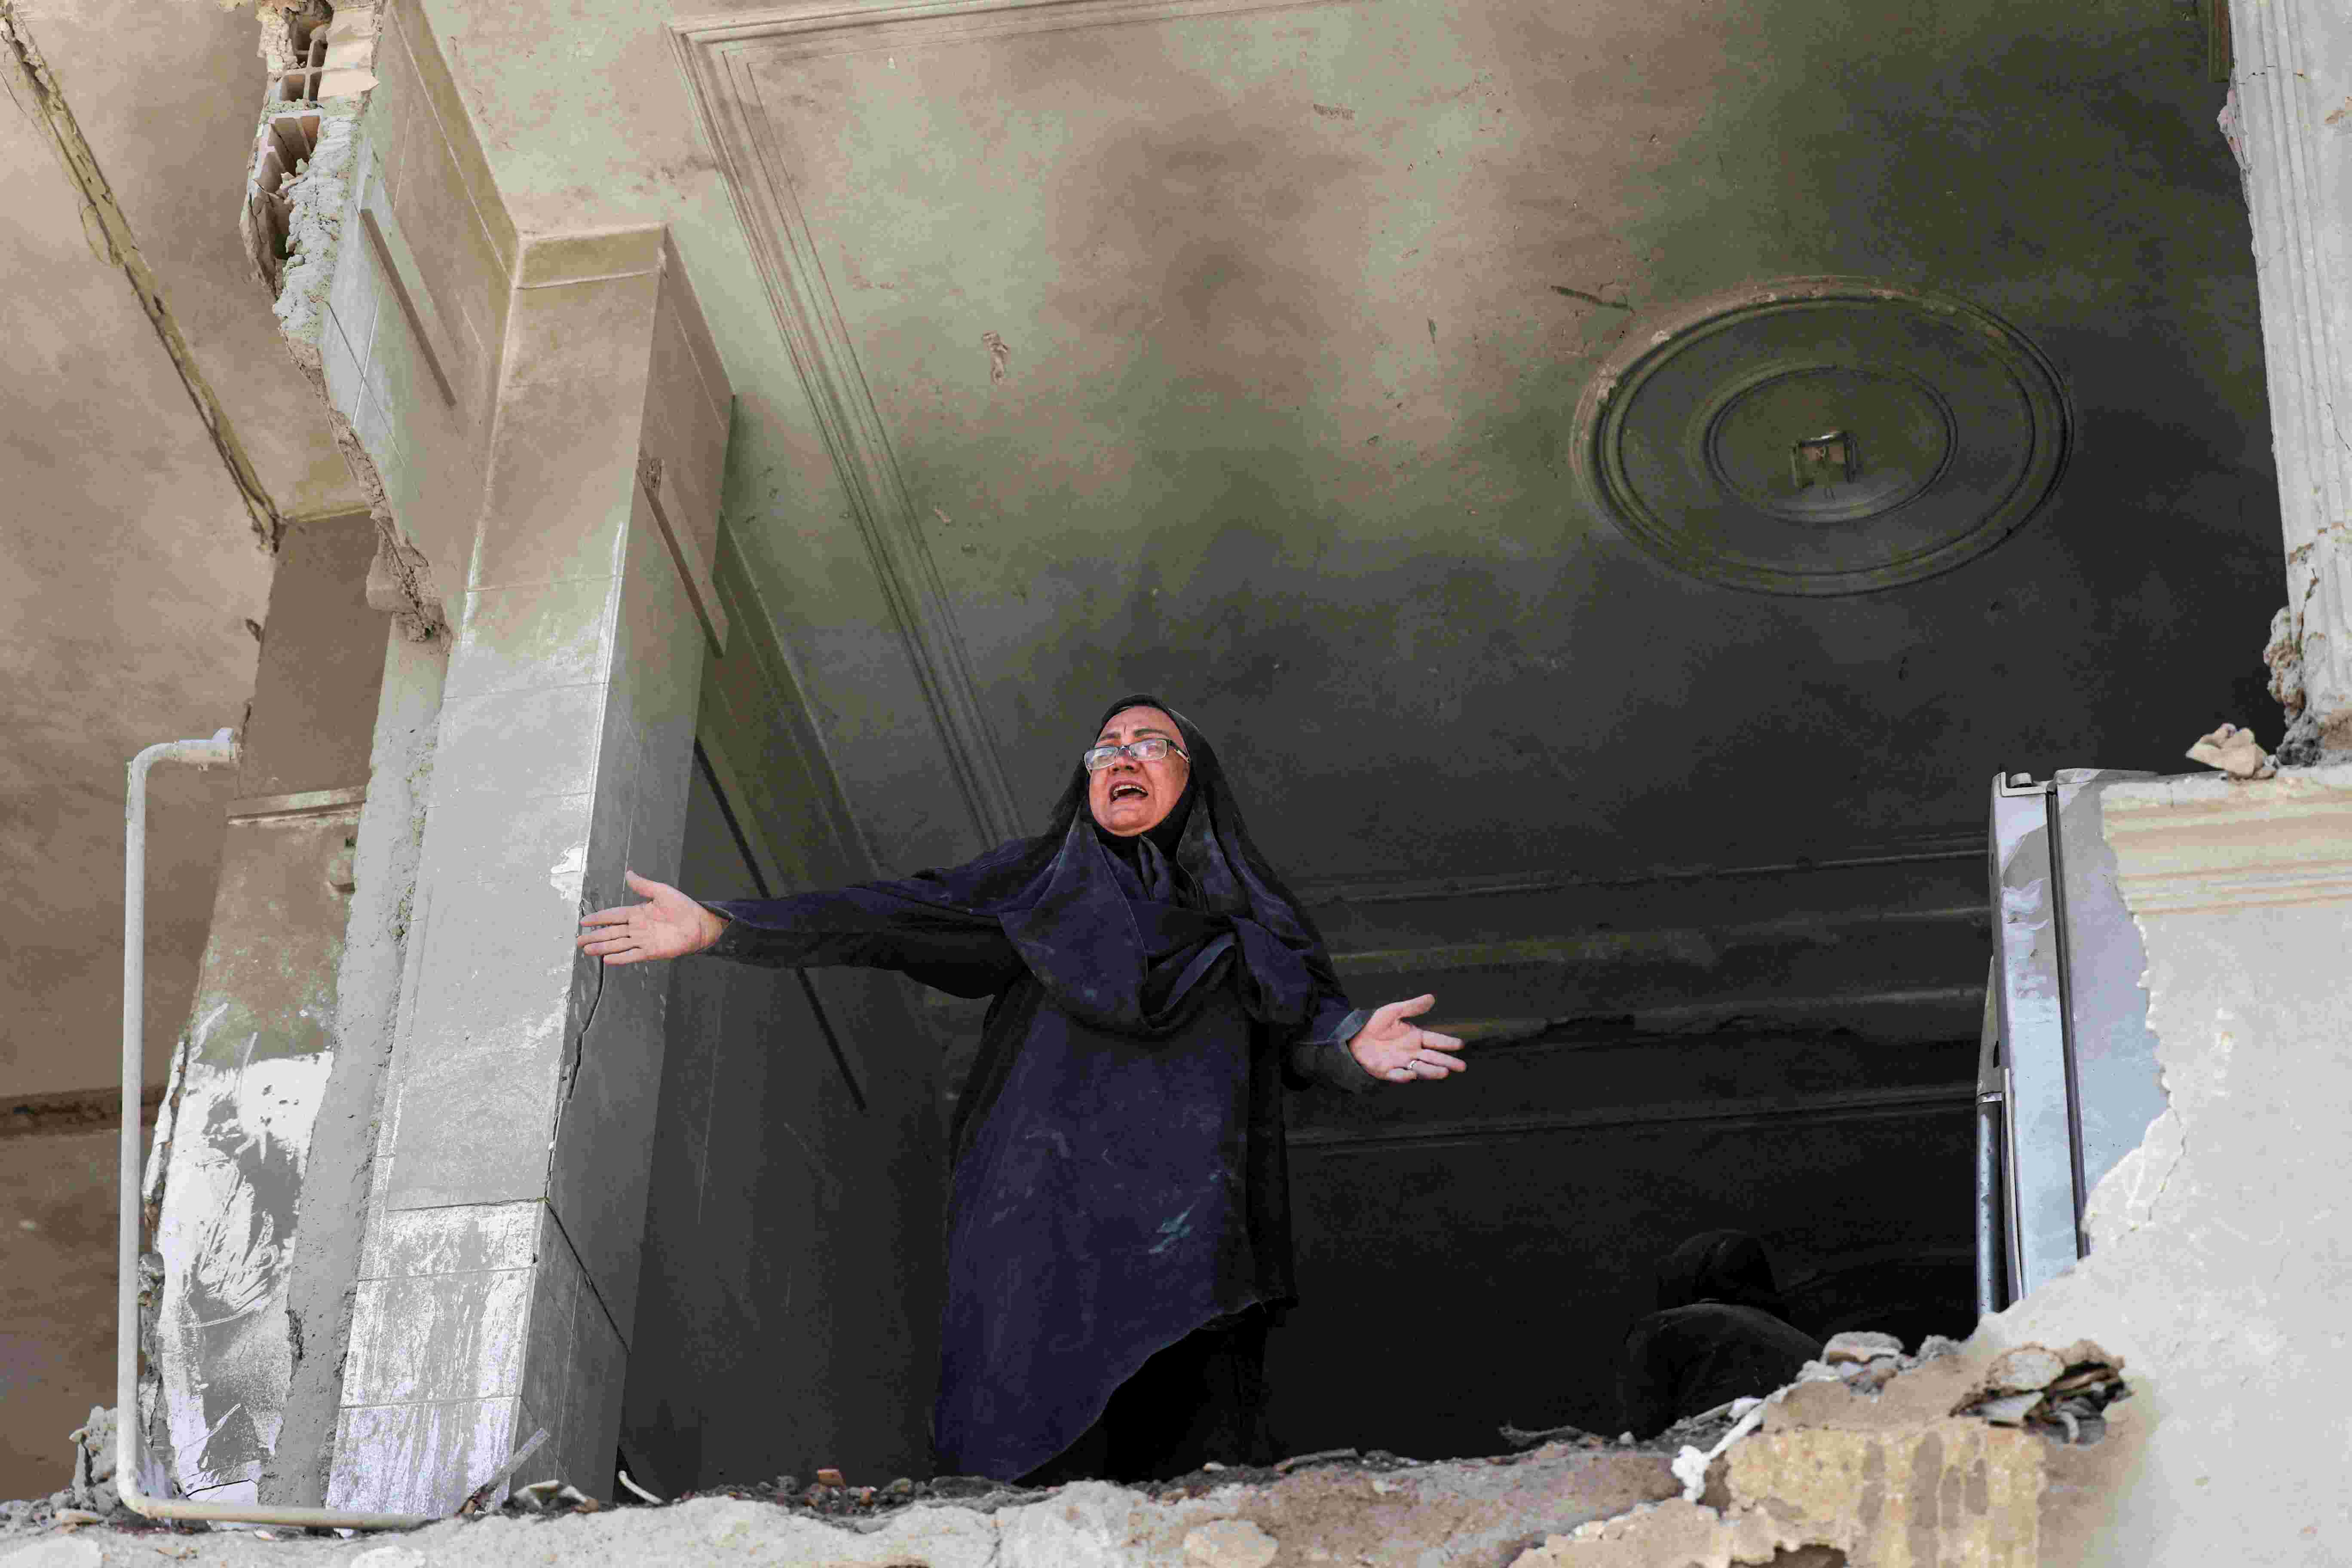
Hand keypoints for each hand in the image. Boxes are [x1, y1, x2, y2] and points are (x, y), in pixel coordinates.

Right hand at [576, 870, 725, 963]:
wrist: (700, 924)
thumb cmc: (683, 907)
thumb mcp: (661, 891)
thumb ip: (643, 885)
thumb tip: (628, 873)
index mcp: (638, 913)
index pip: (613, 916)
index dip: (598, 918)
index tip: (584, 921)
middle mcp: (637, 928)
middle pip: (611, 932)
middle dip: (594, 936)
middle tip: (578, 940)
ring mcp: (643, 940)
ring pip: (617, 944)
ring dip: (602, 947)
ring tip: (587, 950)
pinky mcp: (651, 951)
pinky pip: (632, 955)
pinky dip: (620, 958)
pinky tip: (607, 959)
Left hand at [1347, 994, 1466, 1084]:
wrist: (1355, 1037)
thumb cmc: (1375, 1024)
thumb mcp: (1393, 1012)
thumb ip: (1411, 1007)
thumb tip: (1431, 997)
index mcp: (1416, 1037)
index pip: (1435, 1040)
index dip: (1447, 1042)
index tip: (1460, 1044)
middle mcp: (1412, 1052)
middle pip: (1433, 1057)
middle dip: (1447, 1062)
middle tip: (1461, 1067)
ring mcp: (1401, 1063)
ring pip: (1420, 1068)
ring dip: (1432, 1071)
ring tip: (1444, 1073)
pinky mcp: (1387, 1071)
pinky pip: (1397, 1075)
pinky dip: (1404, 1076)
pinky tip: (1411, 1074)